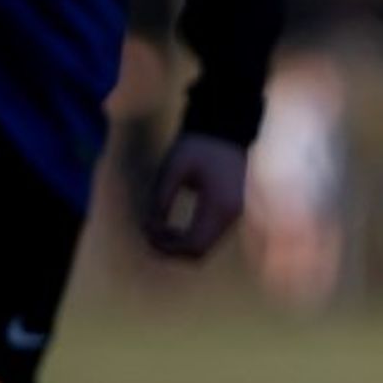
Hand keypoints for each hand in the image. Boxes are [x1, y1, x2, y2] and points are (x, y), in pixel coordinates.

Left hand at [144, 132, 247, 257]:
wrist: (227, 129)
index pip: (193, 245)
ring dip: (182, 245)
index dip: (167, 247)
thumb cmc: (198, 145)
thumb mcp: (173, 169)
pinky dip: (192, 237)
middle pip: (200, 253)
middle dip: (173, 250)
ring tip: (161, 230)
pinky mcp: (233, 212)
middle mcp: (230, 216)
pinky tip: (177, 226)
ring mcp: (235, 216)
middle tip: (151, 236)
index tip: (148, 234)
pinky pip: (211, 236)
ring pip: (206, 247)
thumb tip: (150, 228)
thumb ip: (161, 200)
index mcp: (218, 206)